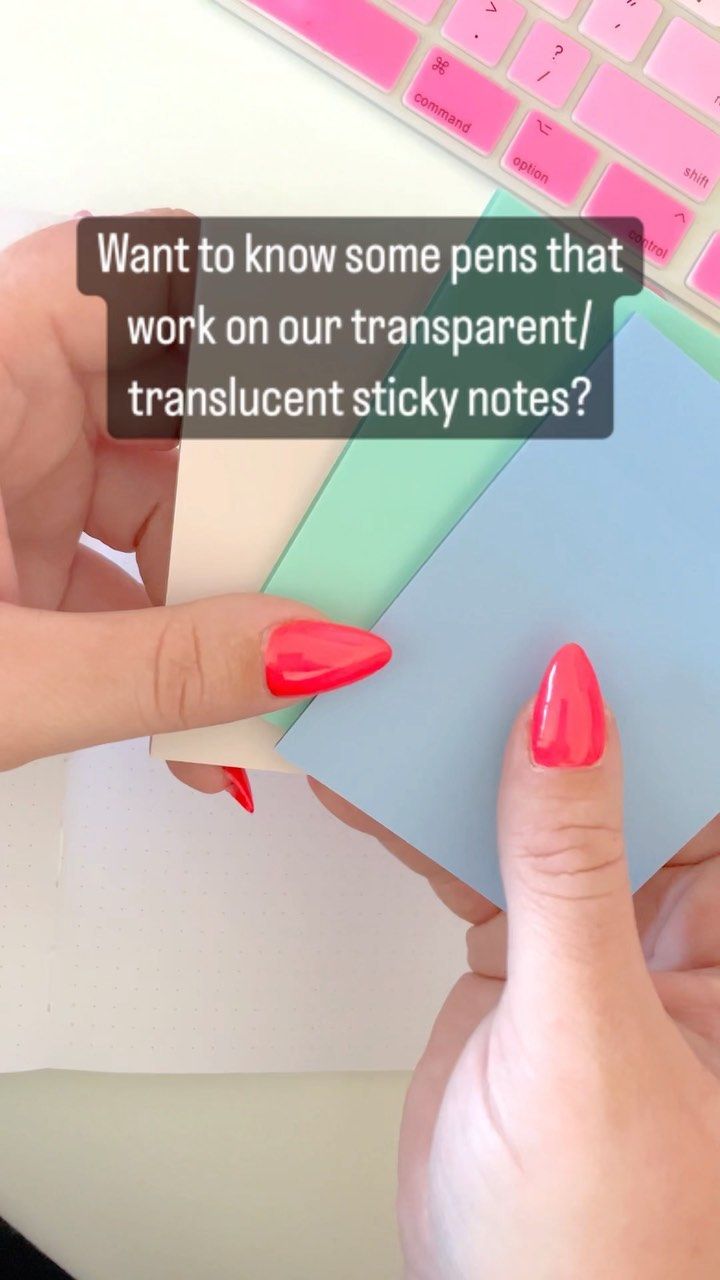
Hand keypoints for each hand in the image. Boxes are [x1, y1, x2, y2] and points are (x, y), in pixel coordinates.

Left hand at [0, 216, 389, 784]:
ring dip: (222, 582)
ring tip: (277, 654)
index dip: (235, 297)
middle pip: (162, 401)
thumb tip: (312, 649)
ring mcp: (7, 493)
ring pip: (156, 496)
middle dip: (255, 485)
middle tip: (335, 535)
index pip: (116, 278)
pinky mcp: (18, 565)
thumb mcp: (1, 682)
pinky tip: (208, 702)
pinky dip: (174, 632)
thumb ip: (166, 670)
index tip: (341, 340)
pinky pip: (128, 569)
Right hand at [381, 643, 719, 1278]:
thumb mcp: (586, 1034)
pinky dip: (421, 820)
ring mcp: (587, 936)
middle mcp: (671, 924)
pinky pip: (473, 858)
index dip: (656, 690)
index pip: (702, 777)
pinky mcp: (516, 955)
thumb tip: (568, 714)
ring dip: (474, 755)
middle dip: (552, 705)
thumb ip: (569, 869)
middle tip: (492, 622)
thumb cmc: (604, 1244)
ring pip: (533, 810)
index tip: (593, 614)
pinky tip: (381, 778)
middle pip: (616, 776)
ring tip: (421, 682)